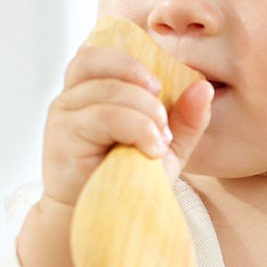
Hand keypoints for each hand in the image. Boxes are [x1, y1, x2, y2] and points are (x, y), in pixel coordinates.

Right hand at [41, 41, 211, 213]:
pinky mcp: (63, 135)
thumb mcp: (167, 147)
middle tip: (165, 119)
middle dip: (143, 82)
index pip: (104, 49)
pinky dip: (136, 128)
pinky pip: (103, 116)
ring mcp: (64, 112)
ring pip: (108, 89)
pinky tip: (151, 149)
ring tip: (160, 141)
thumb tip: (204, 87)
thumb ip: (186, 120)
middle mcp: (74, 93)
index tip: (163, 88)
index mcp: (93, 87)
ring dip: (145, 111)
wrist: (103, 217)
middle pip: (100, 58)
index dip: (135, 60)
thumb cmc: (132, 179)